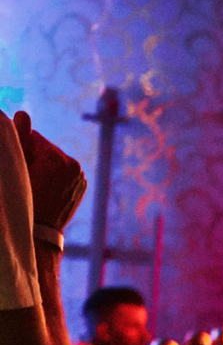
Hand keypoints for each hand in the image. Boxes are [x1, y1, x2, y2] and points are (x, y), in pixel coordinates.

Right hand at [11, 112, 85, 233]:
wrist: (40, 231)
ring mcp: (80, 176)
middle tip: (26, 175)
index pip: (34, 137)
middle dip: (35, 155)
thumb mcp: (17, 167)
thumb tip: (22, 113)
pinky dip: (57, 174)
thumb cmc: (23, 197)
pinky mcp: (82, 184)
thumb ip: (19, 138)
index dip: (22, 147)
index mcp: (57, 158)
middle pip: (47, 148)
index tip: (18, 163)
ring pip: (57, 160)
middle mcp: (74, 165)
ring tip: (37, 182)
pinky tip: (47, 186)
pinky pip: (67, 171)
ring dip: (46, 165)